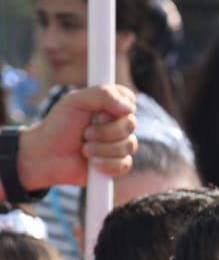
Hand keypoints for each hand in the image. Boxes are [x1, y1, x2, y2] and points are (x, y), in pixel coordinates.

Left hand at [16, 84, 137, 191]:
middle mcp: (118, 123)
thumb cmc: (59, 125)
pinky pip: (124, 164)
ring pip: (129, 146)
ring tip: (85, 149)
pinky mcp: (118, 164)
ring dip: (103, 149)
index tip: (96, 112)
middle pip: (130, 125)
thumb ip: (103, 95)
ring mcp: (120, 144)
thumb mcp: (75, 101)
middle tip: (85, 133)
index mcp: (110, 104)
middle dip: (105, 131)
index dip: (116, 108)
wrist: (48, 155)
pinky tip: (92, 163)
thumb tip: (130, 107)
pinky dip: (106, 164)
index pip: (129, 100)